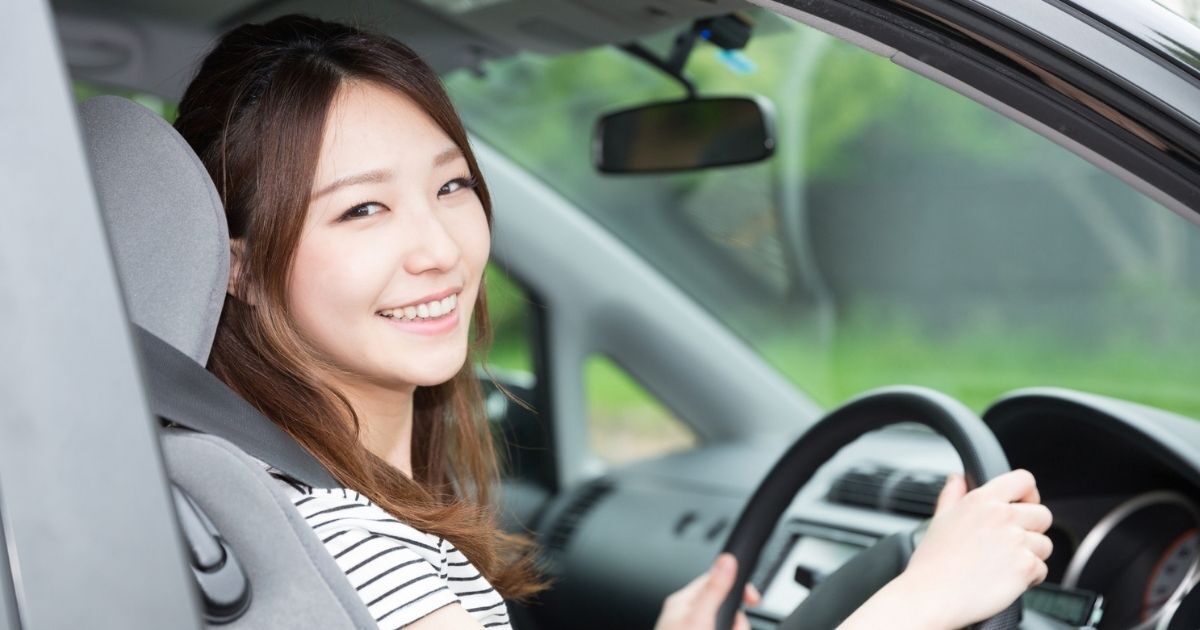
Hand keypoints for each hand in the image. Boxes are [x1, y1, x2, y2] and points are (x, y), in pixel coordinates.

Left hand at [654, 553, 761, 629]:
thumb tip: (726, 559)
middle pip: (726, 608)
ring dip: (735, 629)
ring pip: (728, 623)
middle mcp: (687, 618)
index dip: (736, 588)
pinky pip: (727, 629)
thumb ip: (715, 589)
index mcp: (682, 603)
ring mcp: (696, 629)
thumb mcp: (700, 618)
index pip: (715, 582)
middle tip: (733, 629)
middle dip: (736, 622)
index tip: (754, 598)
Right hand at [898, 469, 1053, 628]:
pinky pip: (1041, 569)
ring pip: (1044, 544)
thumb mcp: (939, 519)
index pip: (1024, 480)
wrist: (932, 596)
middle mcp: (1002, 516)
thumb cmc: (932, 562)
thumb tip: (957, 478)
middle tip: (1010, 543)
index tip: (1022, 506)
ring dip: (1030, 555)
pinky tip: (1005, 580)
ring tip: (1004, 565)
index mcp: (982, 500)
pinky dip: (1028, 577)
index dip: (1028, 494)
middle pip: (1043, 514)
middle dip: (1032, 530)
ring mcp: (1016, 541)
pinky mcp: (1025, 566)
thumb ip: (952, 494)